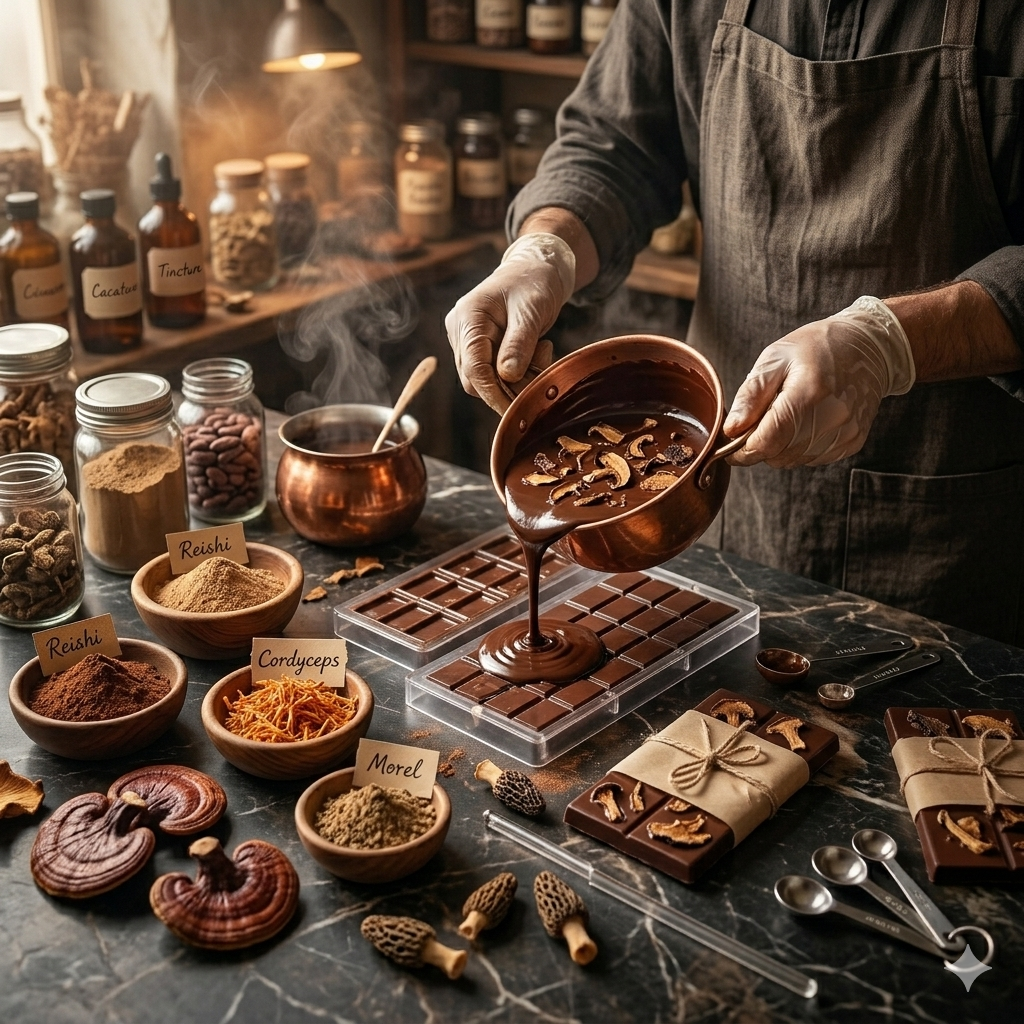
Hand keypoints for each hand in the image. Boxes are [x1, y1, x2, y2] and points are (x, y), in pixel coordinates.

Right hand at [446, 233, 574, 412]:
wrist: (535, 269)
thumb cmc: (534, 283)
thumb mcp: (531, 311)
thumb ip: (519, 344)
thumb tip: (507, 376)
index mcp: (468, 317)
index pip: (473, 367)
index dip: (493, 393)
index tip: (515, 410)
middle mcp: (460, 330)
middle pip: (475, 378)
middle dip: (509, 387)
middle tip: (541, 376)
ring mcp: (466, 340)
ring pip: (485, 379)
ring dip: (516, 379)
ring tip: (542, 352)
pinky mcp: (478, 347)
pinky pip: (493, 372)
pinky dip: (517, 372)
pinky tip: (536, 352)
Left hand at [723, 296, 915, 467]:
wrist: (869, 347)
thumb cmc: (816, 347)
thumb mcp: (775, 358)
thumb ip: (751, 395)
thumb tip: (731, 430)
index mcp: (807, 394)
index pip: (766, 442)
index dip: (742, 451)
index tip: (730, 446)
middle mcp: (831, 418)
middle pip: (778, 455)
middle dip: (760, 444)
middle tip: (762, 418)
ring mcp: (845, 433)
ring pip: (794, 460)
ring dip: (781, 446)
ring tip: (788, 414)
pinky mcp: (853, 441)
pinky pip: (813, 458)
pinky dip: (801, 446)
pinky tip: (807, 421)